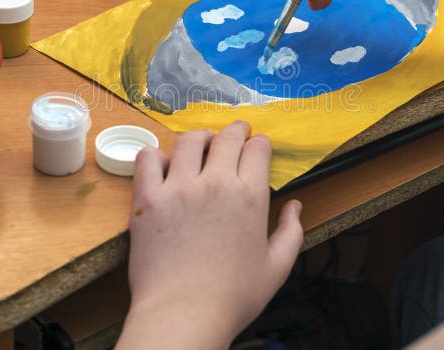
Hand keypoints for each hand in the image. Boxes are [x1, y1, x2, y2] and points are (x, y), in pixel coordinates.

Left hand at [116, 121, 303, 349]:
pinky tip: (162, 164)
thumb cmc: (232, 297)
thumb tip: (295, 206)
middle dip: (235, 130)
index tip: (257, 146)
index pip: (257, 149)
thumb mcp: (276, 268)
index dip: (259, 143)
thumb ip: (291, 232)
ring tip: (201, 142)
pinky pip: (147, 159)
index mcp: (250, 196)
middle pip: (226, 137)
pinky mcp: (148, 198)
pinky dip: (155, 155)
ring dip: (199, 138)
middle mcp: (216, 183)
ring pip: (188, 141)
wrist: (184, 314)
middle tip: (236, 131)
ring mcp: (179, 187)